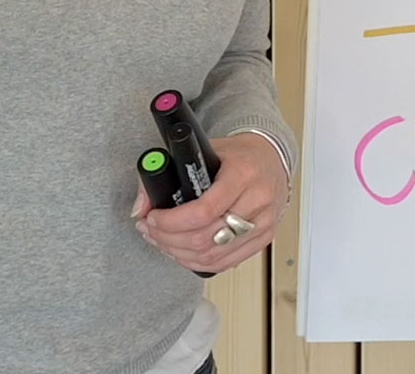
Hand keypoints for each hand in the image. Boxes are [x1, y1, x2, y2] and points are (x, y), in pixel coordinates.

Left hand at [131, 133, 289, 274]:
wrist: (272, 159)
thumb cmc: (240, 154)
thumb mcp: (204, 152)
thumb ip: (169, 174)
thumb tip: (142, 205)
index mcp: (243, 175)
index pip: (204, 211)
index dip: (171, 222)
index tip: (152, 217)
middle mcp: (258, 201)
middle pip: (205, 238)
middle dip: (168, 239)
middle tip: (150, 230)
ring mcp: (263, 223)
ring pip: (213, 255)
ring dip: (179, 253)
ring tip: (161, 241)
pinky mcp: (263, 238)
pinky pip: (226, 262)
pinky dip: (198, 262)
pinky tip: (183, 252)